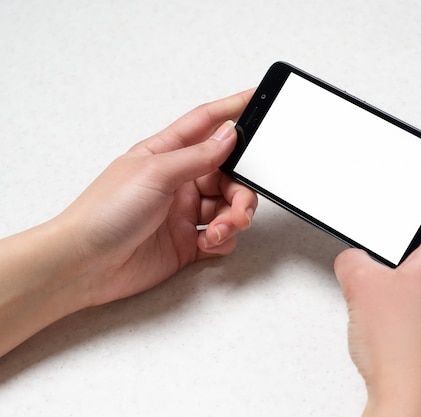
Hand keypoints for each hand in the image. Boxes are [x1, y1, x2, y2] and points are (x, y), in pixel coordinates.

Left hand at [0, 90, 256, 355]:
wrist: (85, 265)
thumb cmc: (105, 213)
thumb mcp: (155, 174)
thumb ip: (198, 155)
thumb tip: (229, 134)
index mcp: (167, 154)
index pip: (206, 123)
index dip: (232, 109)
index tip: (257, 98)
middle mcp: (179, 180)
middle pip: (228, 174)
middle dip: (241, 191)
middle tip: (240, 207)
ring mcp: (183, 212)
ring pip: (228, 206)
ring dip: (233, 218)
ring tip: (221, 230)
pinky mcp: (187, 242)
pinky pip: (221, 235)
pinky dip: (223, 239)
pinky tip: (207, 242)